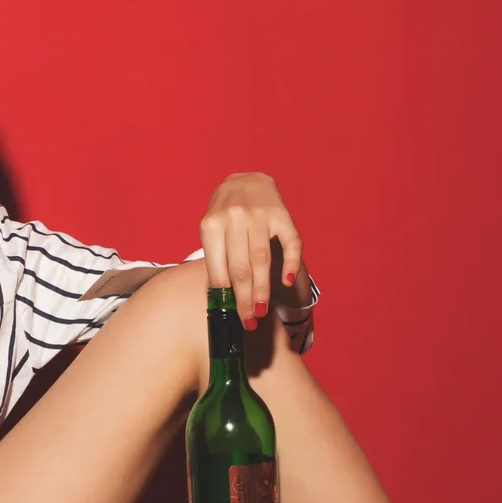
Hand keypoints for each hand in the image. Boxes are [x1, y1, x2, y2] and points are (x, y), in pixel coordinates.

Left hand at [199, 172, 304, 328]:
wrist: (246, 180)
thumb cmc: (225, 215)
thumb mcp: (212, 231)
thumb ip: (216, 259)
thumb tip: (220, 299)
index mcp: (211, 226)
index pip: (219, 269)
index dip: (226, 296)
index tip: (232, 317)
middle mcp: (234, 218)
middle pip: (240, 268)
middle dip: (244, 299)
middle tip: (249, 321)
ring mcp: (259, 215)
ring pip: (261, 259)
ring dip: (262, 288)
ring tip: (262, 311)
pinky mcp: (282, 215)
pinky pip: (290, 243)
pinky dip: (290, 263)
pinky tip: (286, 281)